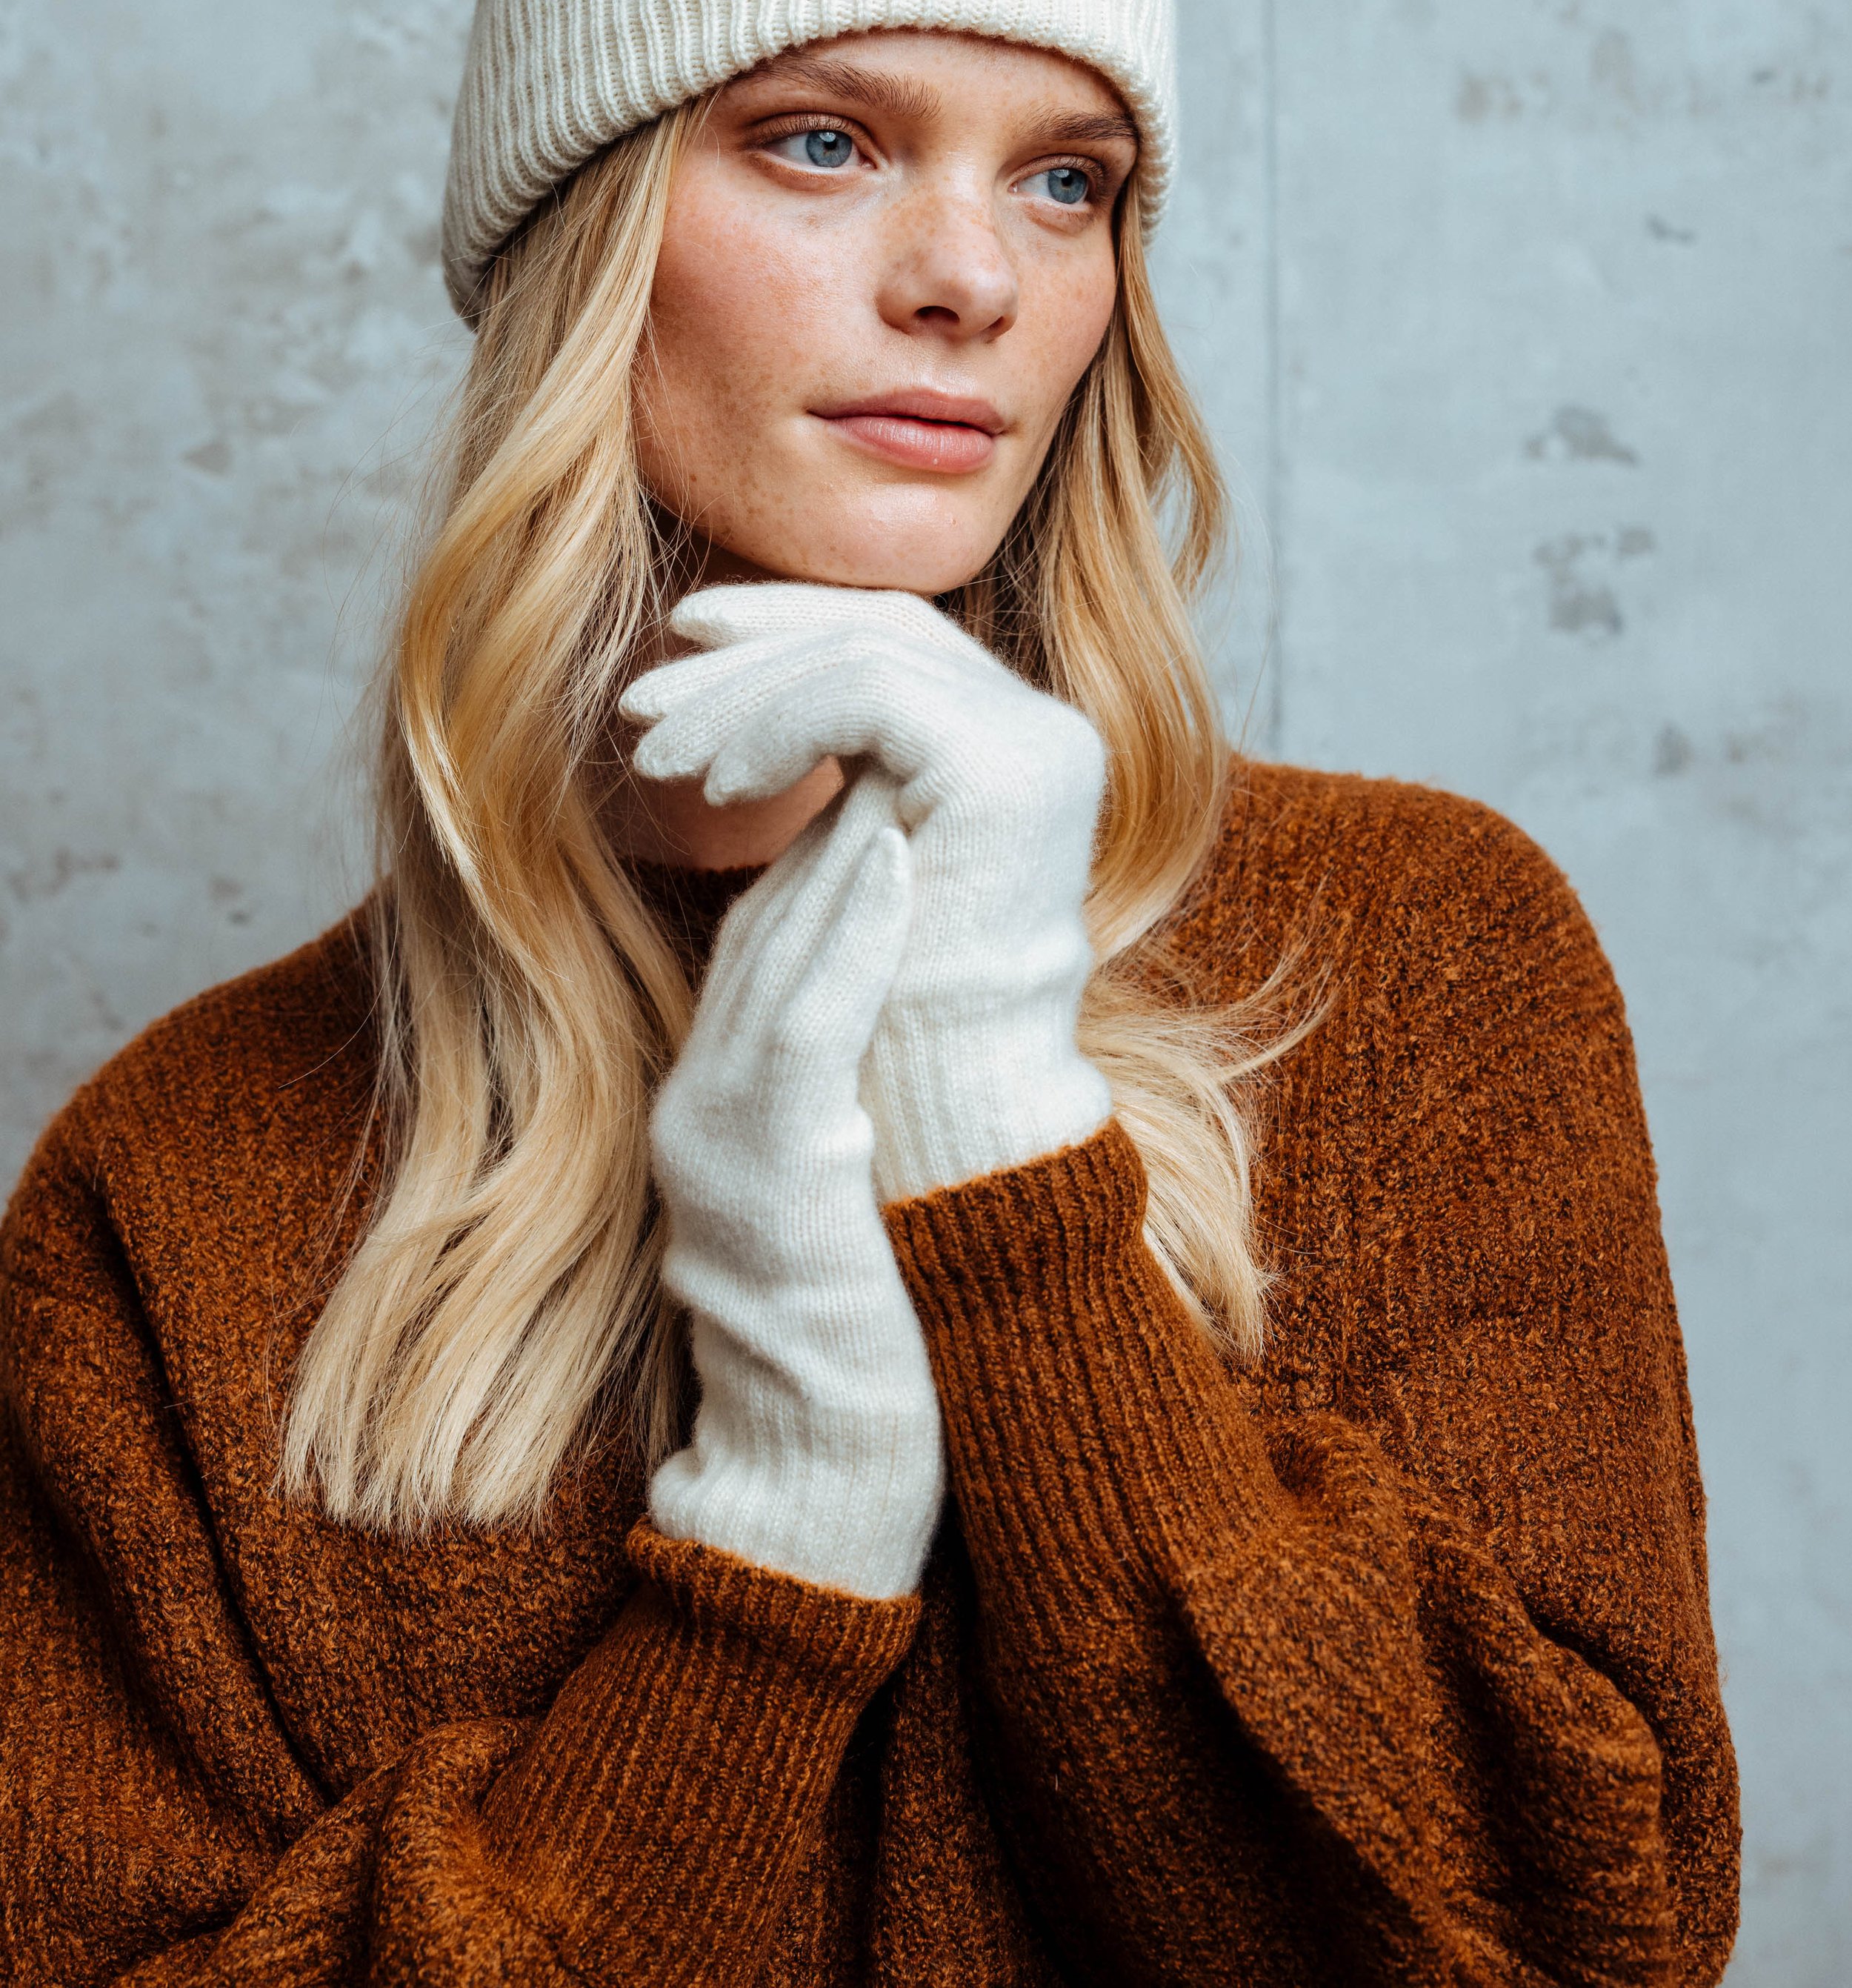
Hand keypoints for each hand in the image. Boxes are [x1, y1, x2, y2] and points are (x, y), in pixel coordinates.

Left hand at [623, 584, 1111, 1202]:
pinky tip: (721, 788)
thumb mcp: (858, 883)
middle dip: (754, 644)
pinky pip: (868, 697)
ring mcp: (1035, 747)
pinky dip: (781, 724)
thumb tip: (748, 695)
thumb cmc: (897, 1035)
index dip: (787, 627)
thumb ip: (845, 794)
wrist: (951, 1134)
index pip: (894, 641)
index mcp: (1015, 753)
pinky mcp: (1003, 771)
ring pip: (863, 653)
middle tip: (648, 687)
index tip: (682, 644)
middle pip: (881, 627)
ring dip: (746, 695)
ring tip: (661, 760)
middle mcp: (1044, 735)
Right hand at [646, 769, 943, 1598]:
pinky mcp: (760, 1187)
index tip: (888, 746)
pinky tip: (889, 857)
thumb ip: (850, 1083)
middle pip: (757, 916)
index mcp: (723, 1099)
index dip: (820, 825)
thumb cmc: (860, 1343)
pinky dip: (843, 934)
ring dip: (833, 838)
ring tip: (892, 747)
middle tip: (881, 707)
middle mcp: (701, 1105)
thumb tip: (919, 989)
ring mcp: (717, 1144)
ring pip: (769, 951)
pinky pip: (797, 1031)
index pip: (769, 929)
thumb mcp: (843, 1184)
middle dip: (811, 802)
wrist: (810, 1495)